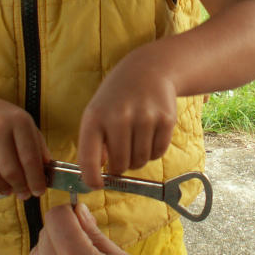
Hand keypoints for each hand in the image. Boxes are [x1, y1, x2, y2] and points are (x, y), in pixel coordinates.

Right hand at [0, 92, 48, 197]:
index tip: (39, 192)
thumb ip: (38, 147)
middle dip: (20, 187)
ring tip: (8, 189)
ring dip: (2, 189)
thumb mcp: (24, 125)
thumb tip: (47, 174)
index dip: (36, 179)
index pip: (29, 157)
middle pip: (10, 170)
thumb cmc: (2, 120)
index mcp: (18, 120)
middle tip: (24, 193)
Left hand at [78, 50, 176, 187]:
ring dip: (138, 159)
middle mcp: (119, 117)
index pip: (88, 159)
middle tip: (121, 157)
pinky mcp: (166, 120)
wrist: (148, 69)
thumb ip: (94, 142)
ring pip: (140, 161)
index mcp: (95, 117)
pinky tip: (149, 134)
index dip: (91, 178)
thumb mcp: (97, 111)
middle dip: (120, 167)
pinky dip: (153, 151)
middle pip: (120, 165)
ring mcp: (144, 118)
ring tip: (135, 140)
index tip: (97, 184)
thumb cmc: (117, 97)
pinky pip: (158, 153)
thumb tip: (98, 172)